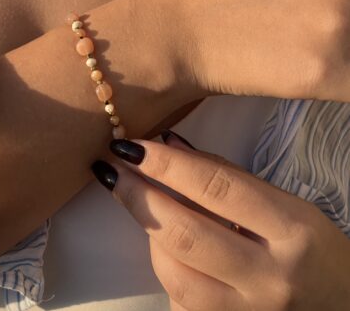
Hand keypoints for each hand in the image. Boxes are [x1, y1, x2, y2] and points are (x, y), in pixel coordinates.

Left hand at [92, 134, 349, 310]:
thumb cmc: (309, 247)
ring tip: (138, 201)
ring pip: (174, 273)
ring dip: (146, 231)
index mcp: (292, 229)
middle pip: (186, 234)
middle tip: (111, 169)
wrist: (339, 307)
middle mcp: (269, 277)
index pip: (218, 188)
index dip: (168, 165)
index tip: (131, 146)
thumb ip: (227, 175)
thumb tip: (167, 144)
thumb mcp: (285, 204)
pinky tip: (162, 242)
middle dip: (138, 196)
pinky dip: (164, 265)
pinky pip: (180, 299)